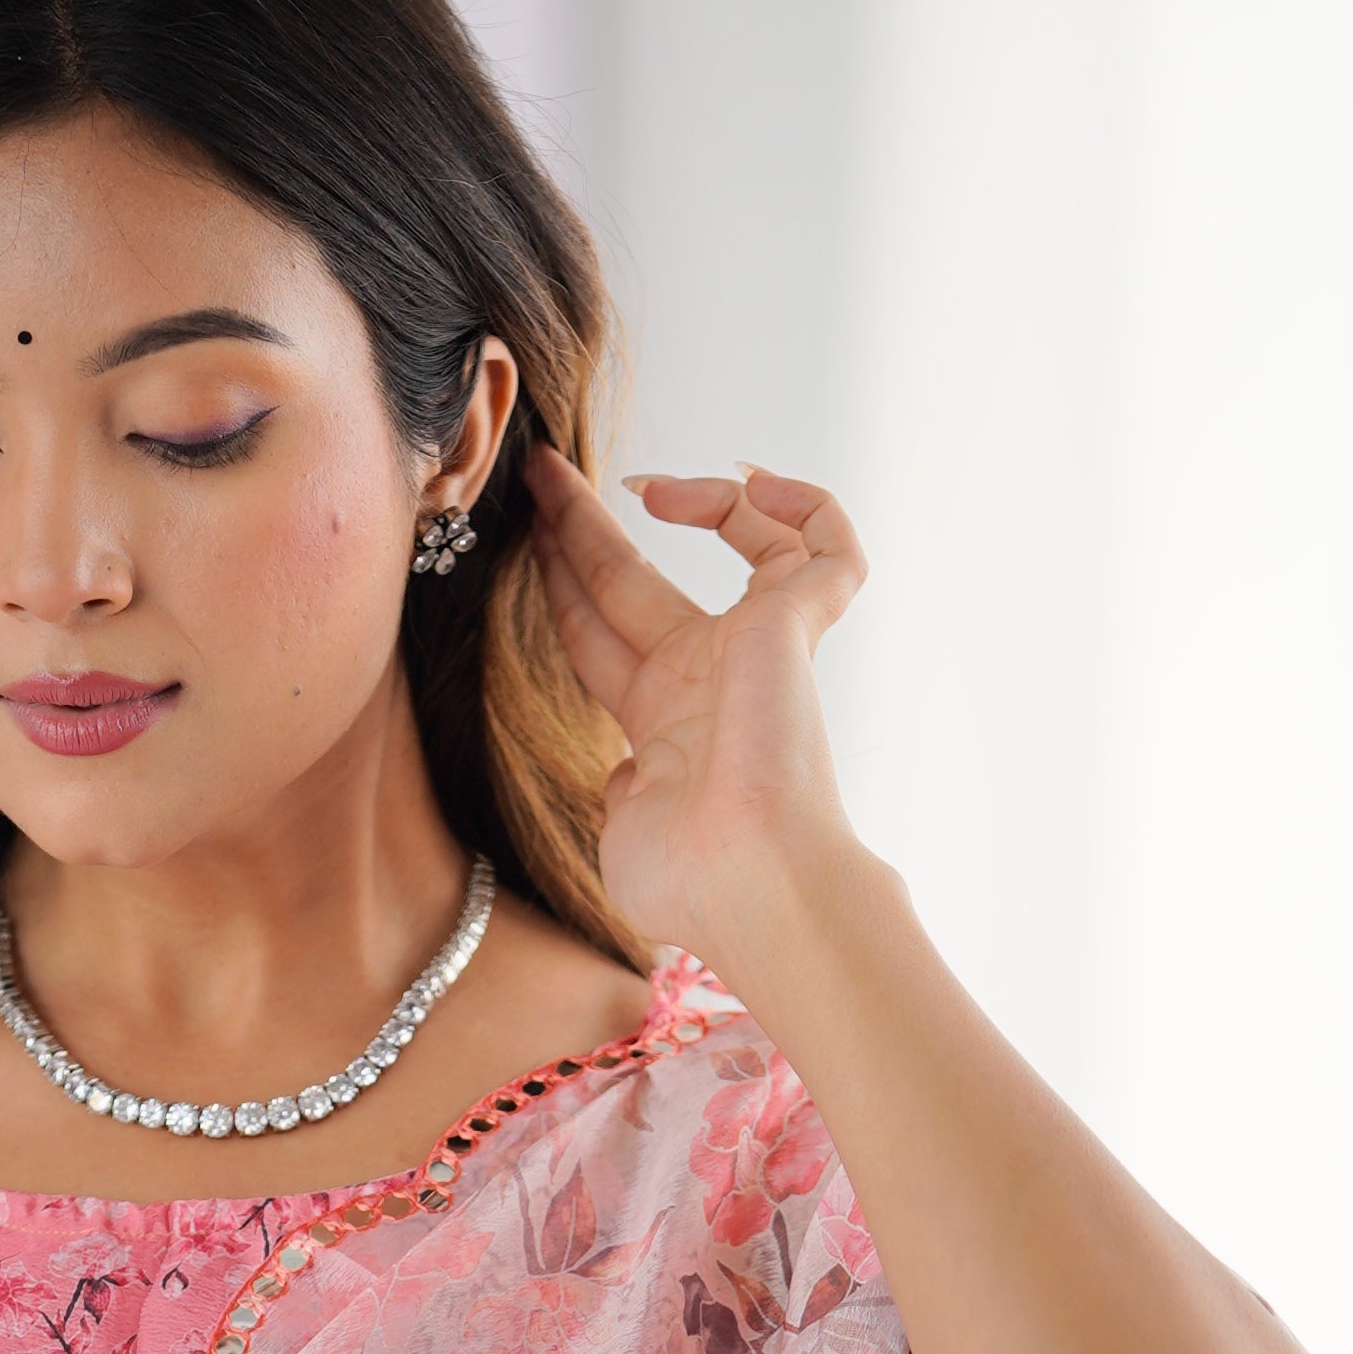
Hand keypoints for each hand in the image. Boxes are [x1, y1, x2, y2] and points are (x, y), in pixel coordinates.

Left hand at [524, 447, 869, 983]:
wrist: (753, 885)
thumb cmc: (691, 883)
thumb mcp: (622, 832)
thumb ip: (616, 788)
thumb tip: (627, 770)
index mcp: (660, 723)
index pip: (599, 632)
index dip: (561, 580)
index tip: (525, 532)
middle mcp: (708, 676)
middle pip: (635, 576)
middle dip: (581, 523)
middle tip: (539, 469)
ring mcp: (755, 649)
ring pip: (737, 540)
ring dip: (686, 494)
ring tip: (637, 482)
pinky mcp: (795, 625)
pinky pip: (827, 545)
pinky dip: (804, 504)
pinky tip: (752, 482)